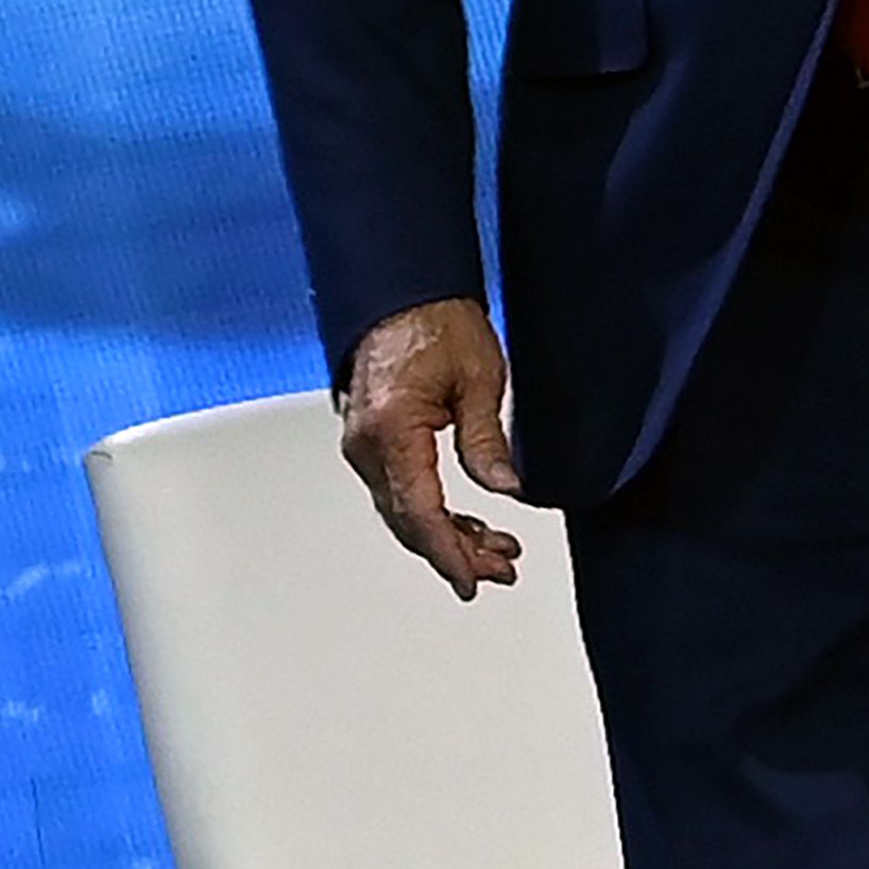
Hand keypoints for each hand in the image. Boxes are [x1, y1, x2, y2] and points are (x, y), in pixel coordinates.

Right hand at [339, 297, 523, 598]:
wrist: (403, 288)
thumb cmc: (436, 319)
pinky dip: (431, 512)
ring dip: (447, 535)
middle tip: (502, 568)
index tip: (473, 581)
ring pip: (403, 511)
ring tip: (497, 550)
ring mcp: (363, 442)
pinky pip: (398, 490)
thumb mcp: (480, 379)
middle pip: (408, 522)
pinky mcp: (370, 439)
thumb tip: (506, 490)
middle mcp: (367, 443)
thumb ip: (487, 442)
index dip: (448, 554)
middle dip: (456, 552)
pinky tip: (465, 522)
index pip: (419, 513)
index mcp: (392, 429)